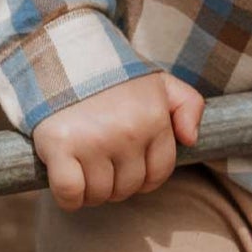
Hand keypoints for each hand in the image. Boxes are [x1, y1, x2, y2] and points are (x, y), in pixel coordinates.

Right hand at [32, 72, 204, 211]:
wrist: (67, 53)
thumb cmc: (115, 75)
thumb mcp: (161, 82)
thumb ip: (189, 105)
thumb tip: (191, 140)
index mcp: (154, 118)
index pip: (158, 173)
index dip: (144, 176)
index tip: (129, 166)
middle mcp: (127, 132)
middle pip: (128, 188)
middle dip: (117, 182)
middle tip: (104, 164)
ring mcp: (93, 140)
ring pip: (99, 194)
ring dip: (92, 190)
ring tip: (85, 166)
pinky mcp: (60, 146)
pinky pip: (70, 194)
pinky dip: (69, 198)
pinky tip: (68, 178)